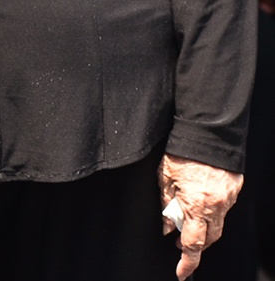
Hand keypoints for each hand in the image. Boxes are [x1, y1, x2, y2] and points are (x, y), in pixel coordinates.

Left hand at [159, 153, 242, 278]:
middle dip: (195, 245)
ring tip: (186, 221)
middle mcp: (216, 205)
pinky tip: (199, 203)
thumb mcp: (164, 177)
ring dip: (203, 228)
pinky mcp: (234, 190)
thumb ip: (166, 204)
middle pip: (209, 238)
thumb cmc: (183, 152)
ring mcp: (228, 198)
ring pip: (217, 224)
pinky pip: (223, 208)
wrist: (208, 132)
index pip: (193, 244)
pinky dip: (211, 211)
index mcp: (197, 205)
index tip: (181, 272)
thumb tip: (167, 225)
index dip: (187, 261)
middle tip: (179, 242)